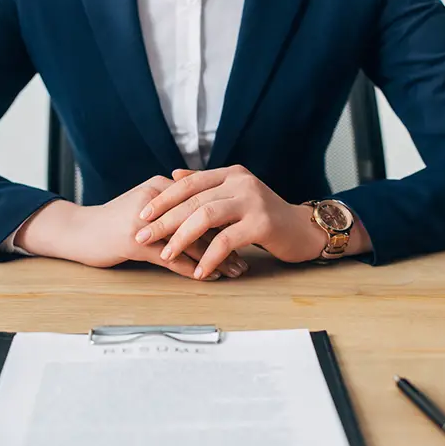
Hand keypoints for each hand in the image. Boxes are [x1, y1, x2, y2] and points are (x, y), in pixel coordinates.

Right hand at [15, 176, 247, 279]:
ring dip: (217, 258)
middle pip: (202, 221)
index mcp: (162, 187)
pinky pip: (172, 257)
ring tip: (236, 270)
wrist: (79, 230)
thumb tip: (208, 216)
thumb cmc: (115, 221)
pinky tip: (209, 276)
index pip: (203, 202)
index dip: (227, 220)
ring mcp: (146, 221)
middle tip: (248, 257)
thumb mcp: (146, 206)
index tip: (247, 233)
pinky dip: (194, 268)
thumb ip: (173, 206)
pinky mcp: (135, 241)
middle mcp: (156, 200)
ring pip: (191, 240)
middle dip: (228, 241)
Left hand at [133, 166, 333, 278]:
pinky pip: (226, 241)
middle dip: (164, 220)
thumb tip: (174, 176)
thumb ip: (207, 186)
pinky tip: (199, 271)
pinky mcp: (262, 223)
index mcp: (230, 174)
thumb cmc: (265, 217)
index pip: (189, 184)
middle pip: (193, 200)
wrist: (303, 230)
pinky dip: (209, 257)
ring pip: (205, 217)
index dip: (163, 199)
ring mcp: (252, 201)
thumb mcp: (235, 195)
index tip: (141, 214)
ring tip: (165, 255)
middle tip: (142, 236)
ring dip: (181, 238)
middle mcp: (240, 183)